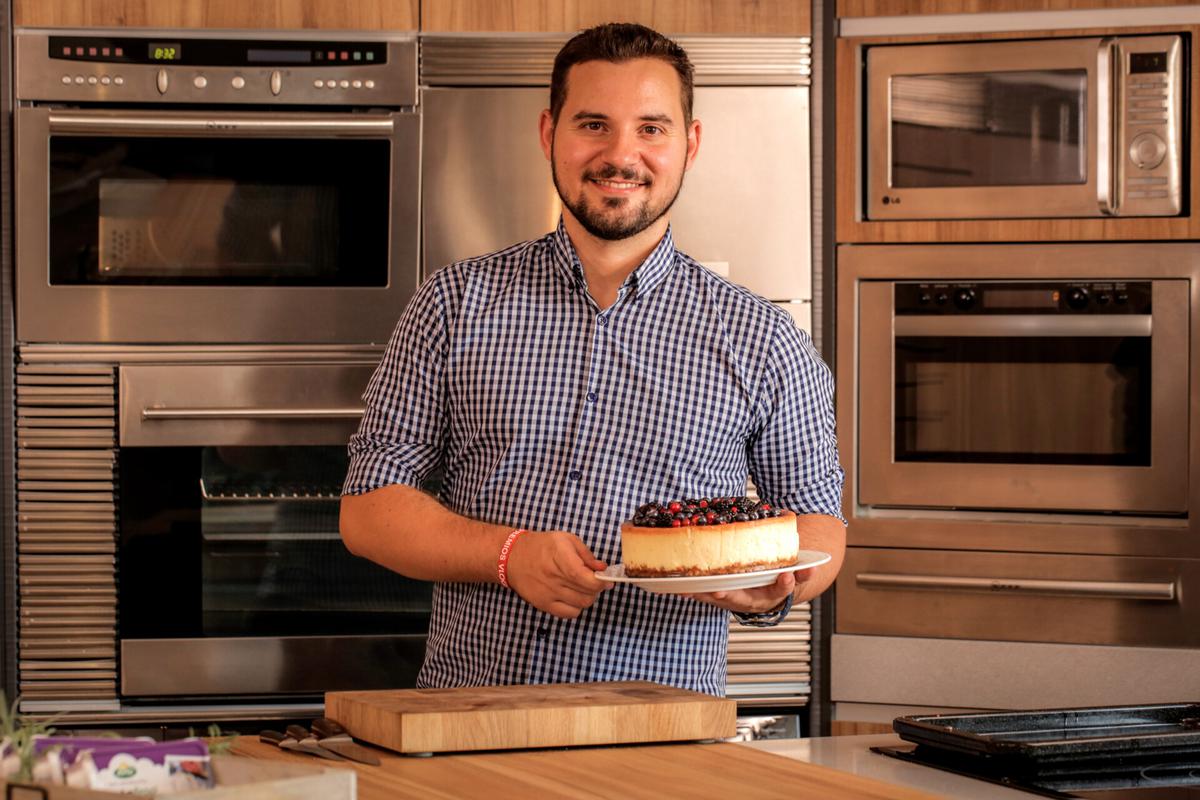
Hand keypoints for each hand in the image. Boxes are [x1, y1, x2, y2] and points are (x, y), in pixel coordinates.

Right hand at [505, 531, 612, 618]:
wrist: (511, 557)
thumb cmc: (541, 546)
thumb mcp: (566, 540)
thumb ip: (586, 555)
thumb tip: (602, 568)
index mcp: (561, 558)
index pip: (587, 579)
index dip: (601, 582)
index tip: (606, 578)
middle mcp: (554, 578)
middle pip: (587, 594)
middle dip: (597, 588)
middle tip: (595, 581)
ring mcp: (548, 593)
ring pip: (581, 605)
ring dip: (588, 597)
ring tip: (583, 587)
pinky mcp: (543, 604)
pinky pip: (569, 614)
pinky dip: (576, 607)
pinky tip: (572, 596)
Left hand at [686, 566, 816, 613]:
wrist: (772, 592)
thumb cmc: (782, 577)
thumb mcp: (797, 569)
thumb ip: (802, 562)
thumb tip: (803, 538)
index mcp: (774, 593)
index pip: (781, 591)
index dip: (784, 585)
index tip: (787, 575)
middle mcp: (753, 600)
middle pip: (741, 600)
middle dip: (728, 595)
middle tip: (717, 589)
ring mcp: (736, 600)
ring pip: (718, 599)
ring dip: (703, 595)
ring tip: (689, 589)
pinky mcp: (720, 597)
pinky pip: (705, 596)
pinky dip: (693, 593)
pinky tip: (678, 588)